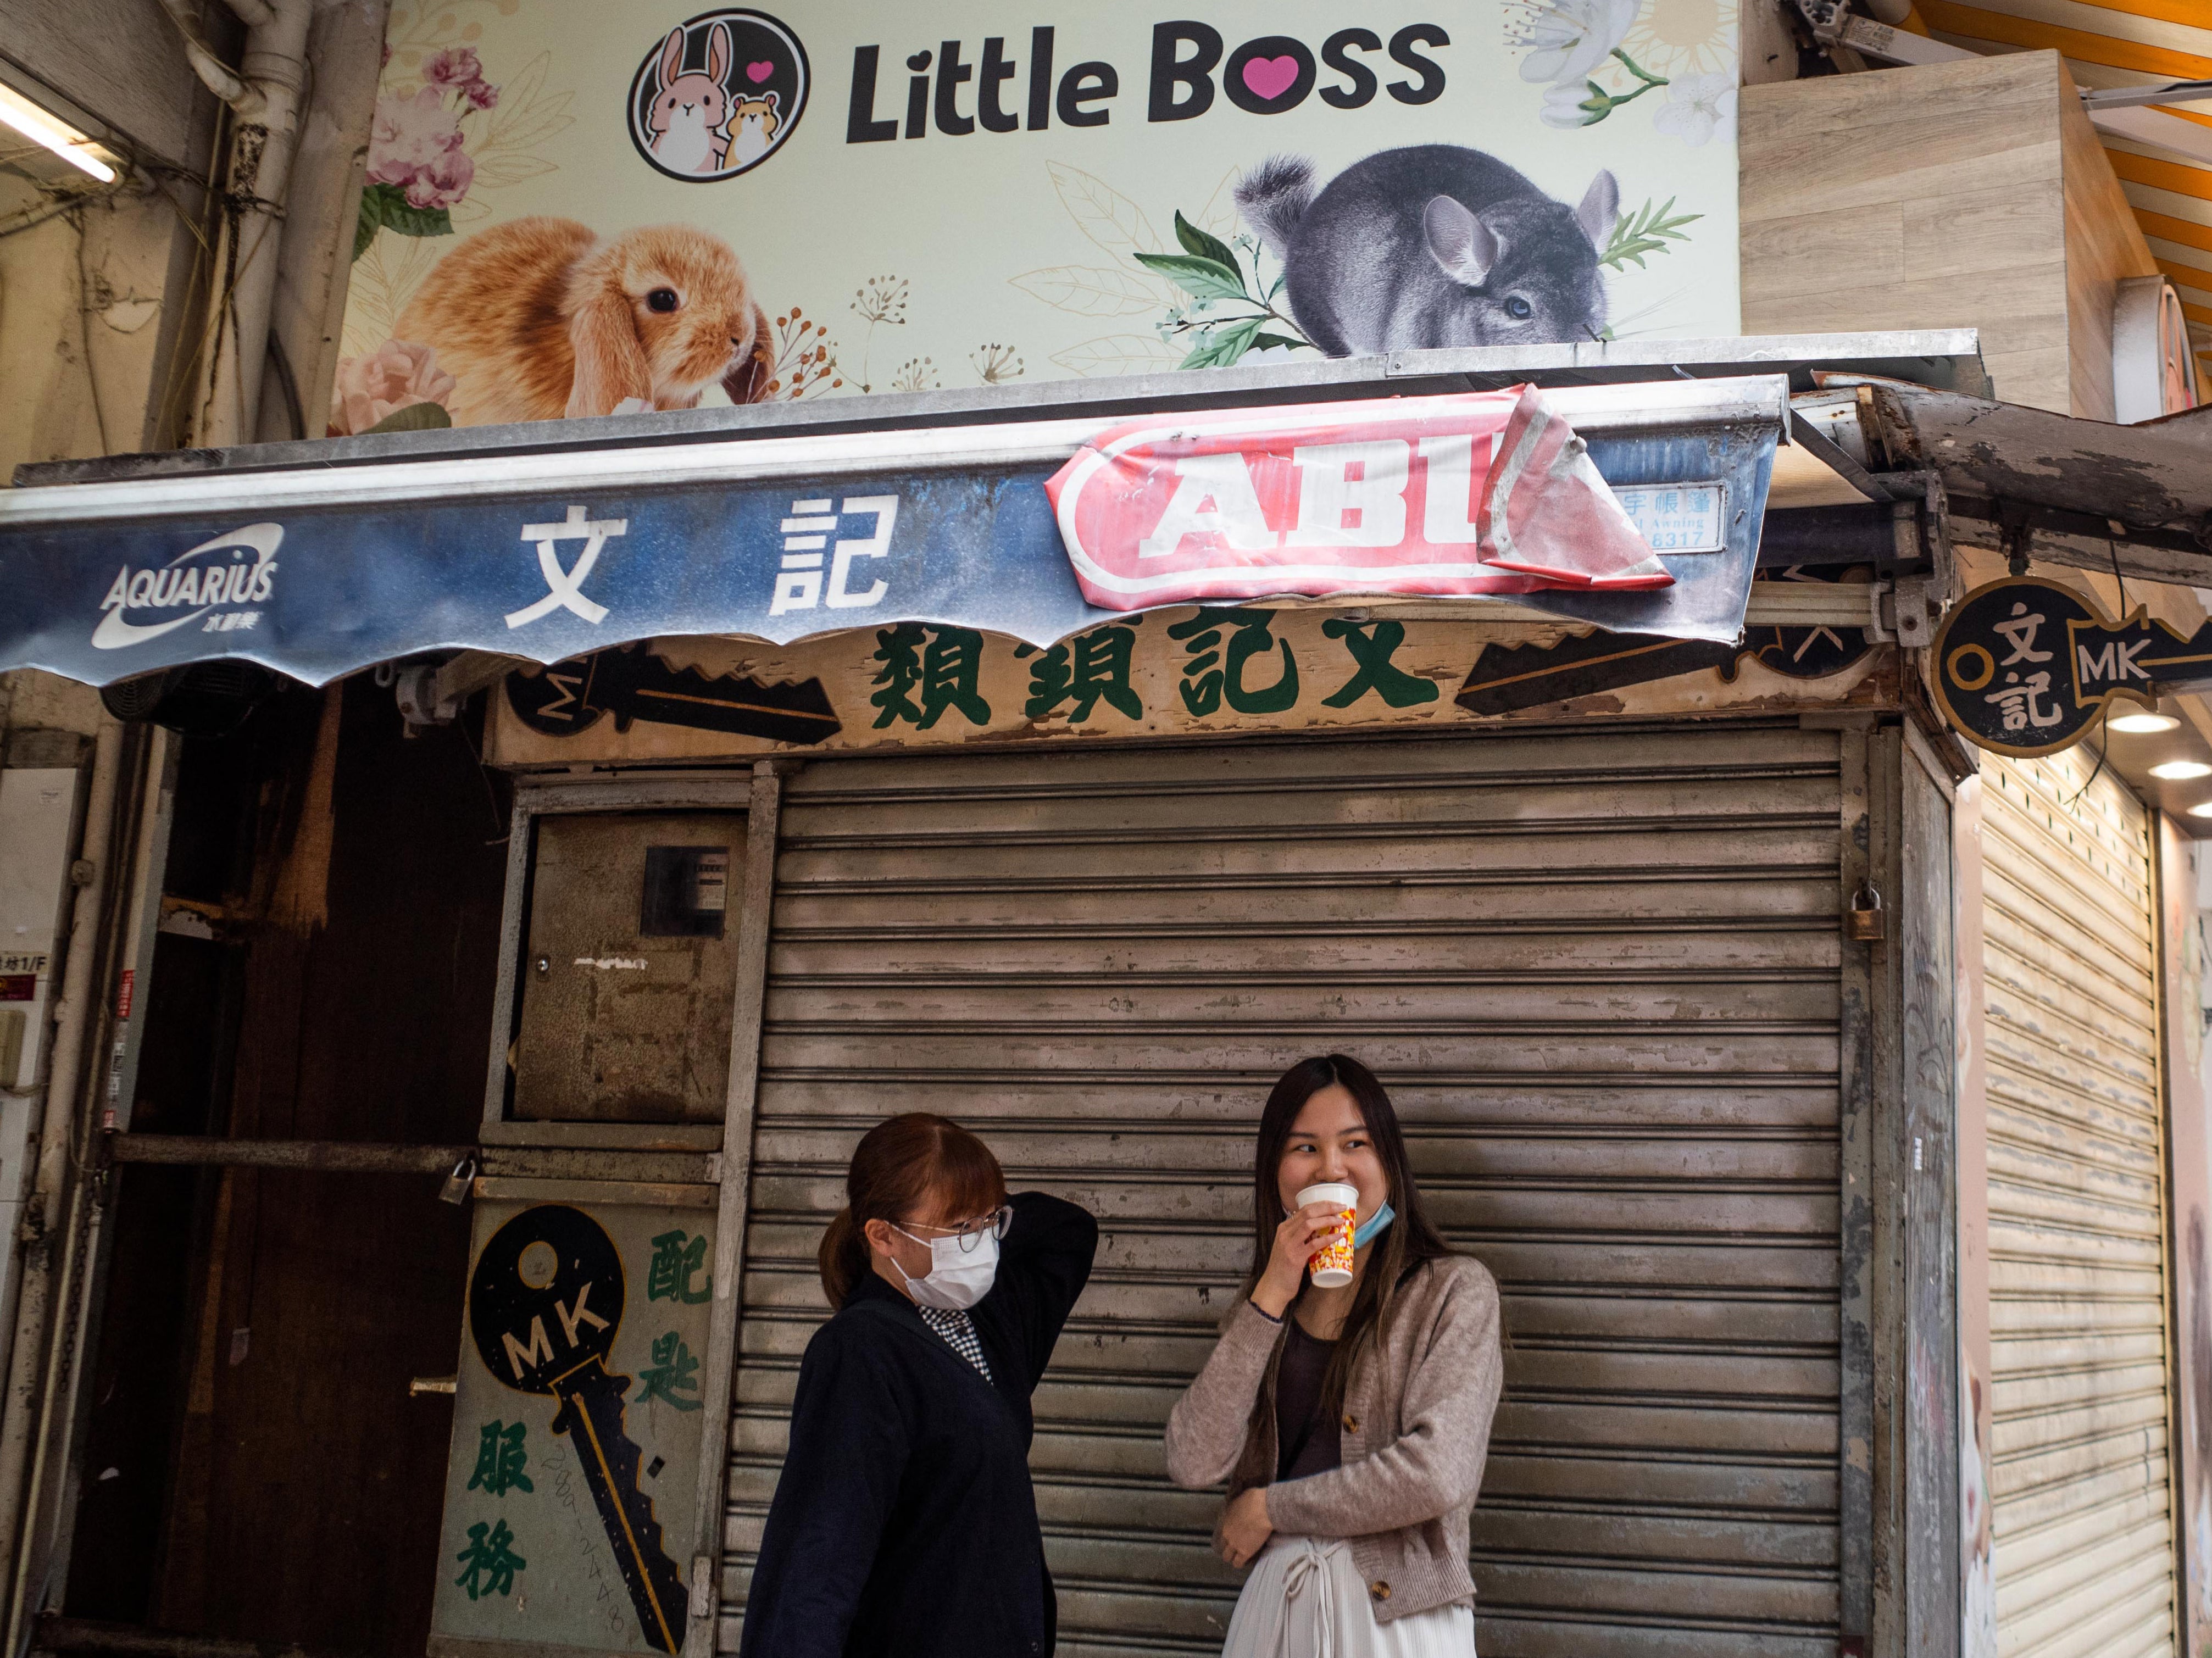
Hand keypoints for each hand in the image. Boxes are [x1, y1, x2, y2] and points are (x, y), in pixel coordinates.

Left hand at [1214, 1485, 1273, 1568]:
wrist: (1263, 1509)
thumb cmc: (1254, 1500)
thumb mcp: (1240, 1500)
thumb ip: (1236, 1507)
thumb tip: (1239, 1507)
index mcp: (1225, 1521)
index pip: (1221, 1533)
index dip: (1227, 1536)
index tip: (1233, 1536)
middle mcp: (1227, 1534)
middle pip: (1222, 1546)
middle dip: (1227, 1548)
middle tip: (1235, 1548)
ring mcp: (1235, 1544)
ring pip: (1227, 1557)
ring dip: (1232, 1557)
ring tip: (1238, 1557)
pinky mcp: (1244, 1552)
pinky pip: (1237, 1563)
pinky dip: (1240, 1563)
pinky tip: (1244, 1561)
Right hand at [1251, 1201, 1346, 1318]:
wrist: (1273, 1287)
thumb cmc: (1284, 1268)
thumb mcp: (1289, 1247)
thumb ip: (1300, 1237)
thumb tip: (1320, 1231)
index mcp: (1283, 1228)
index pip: (1303, 1209)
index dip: (1321, 1204)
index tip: (1335, 1204)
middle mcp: (1285, 1233)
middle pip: (1308, 1212)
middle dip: (1327, 1207)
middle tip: (1342, 1207)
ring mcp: (1289, 1244)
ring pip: (1309, 1224)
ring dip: (1327, 1219)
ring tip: (1341, 1219)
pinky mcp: (1295, 1257)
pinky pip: (1314, 1244)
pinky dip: (1328, 1238)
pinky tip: (1338, 1236)